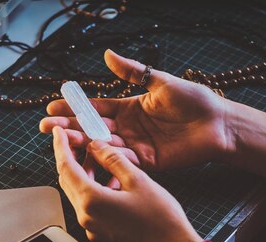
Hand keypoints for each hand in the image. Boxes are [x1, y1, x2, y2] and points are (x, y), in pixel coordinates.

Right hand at [40, 49, 232, 171]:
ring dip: (83, 142)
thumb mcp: (160, 81)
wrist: (219, 123)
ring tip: (62, 139)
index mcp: (129, 108)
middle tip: (46, 127)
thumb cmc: (194, 101)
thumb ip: (132, 71)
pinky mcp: (148, 162)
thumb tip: (106, 54)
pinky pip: (124, 160)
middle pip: (93, 128)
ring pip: (104, 145)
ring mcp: (136, 146)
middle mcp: (129, 128)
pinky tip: (92, 151)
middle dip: (69, 126)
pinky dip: (108, 156)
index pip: (96, 108)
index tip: (53, 105)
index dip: (74, 107)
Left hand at [52, 126, 200, 241]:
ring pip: (78, 194)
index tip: (59, 132)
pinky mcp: (100, 234)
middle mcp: (86, 217)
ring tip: (99, 160)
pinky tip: (110, 182)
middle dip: (70, 159)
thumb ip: (113, 159)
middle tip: (78, 141)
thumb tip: (96, 146)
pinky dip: (93, 191)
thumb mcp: (138, 180)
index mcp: (92, 200)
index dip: (61, 146)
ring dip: (84, 175)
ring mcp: (92, 228)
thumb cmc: (161, 219)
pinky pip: (89, 207)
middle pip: (68, 181)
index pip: (66, 167)